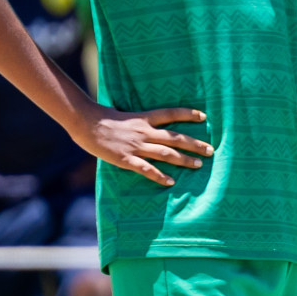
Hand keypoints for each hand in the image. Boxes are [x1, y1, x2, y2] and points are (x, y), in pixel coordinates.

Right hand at [73, 105, 212, 186]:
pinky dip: (159, 176)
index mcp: (144, 118)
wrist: (86, 123)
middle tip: (210, 150)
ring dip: (184, 160)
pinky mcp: (125, 159)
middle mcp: (144, 131)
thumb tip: (148, 121)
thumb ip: (139, 119)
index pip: (171, 113)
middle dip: (195, 144)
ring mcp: (136, 146)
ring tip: (199, 165)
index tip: (204, 117)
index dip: (188, 114)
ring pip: (166, 153)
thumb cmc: (103, 117)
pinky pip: (146, 169)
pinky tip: (171, 182)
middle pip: (175, 137)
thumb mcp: (125, 113)